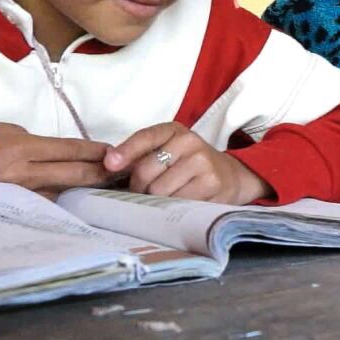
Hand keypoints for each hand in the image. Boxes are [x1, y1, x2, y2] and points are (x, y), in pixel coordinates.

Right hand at [0, 118, 111, 209]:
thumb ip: (19, 133)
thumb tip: (37, 144)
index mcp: (21, 146)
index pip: (69, 149)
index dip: (95, 151)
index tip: (114, 150)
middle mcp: (25, 172)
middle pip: (75, 174)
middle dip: (102, 174)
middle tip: (124, 173)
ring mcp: (19, 193)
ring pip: (63, 192)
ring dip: (85, 190)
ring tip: (108, 189)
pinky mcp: (11, 207)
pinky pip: (44, 203)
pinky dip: (62, 201)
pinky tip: (76, 202)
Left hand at [104, 122, 269, 204]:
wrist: (230, 175)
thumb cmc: (189, 164)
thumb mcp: (168, 150)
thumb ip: (141, 154)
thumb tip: (109, 164)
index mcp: (175, 130)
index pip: (145, 138)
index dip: (125, 152)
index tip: (109, 164)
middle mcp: (190, 142)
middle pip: (146, 171)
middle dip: (138, 188)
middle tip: (144, 193)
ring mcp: (203, 163)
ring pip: (159, 191)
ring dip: (155, 201)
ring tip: (163, 199)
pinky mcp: (212, 185)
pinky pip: (177, 203)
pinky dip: (172, 209)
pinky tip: (177, 205)